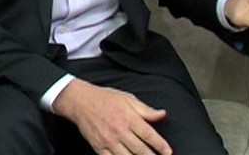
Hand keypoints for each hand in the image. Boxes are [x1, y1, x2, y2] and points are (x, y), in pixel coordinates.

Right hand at [54, 79, 172, 154]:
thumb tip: (162, 114)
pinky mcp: (98, 147)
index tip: (168, 152)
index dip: (160, 144)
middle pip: (139, 149)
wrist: (80, 102)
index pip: (148, 134)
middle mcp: (119, 130)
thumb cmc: (106, 99)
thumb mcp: (128, 99)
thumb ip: (146, 110)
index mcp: (128, 117)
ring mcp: (108, 141)